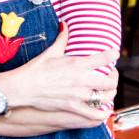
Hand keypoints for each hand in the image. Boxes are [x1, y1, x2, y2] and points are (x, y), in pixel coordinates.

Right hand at [2, 22, 117, 121]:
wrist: (24, 87)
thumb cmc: (36, 68)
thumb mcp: (51, 51)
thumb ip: (62, 38)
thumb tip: (64, 24)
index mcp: (78, 63)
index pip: (105, 58)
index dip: (113, 55)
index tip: (114, 54)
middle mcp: (81, 79)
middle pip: (110, 81)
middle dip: (114, 78)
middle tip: (110, 75)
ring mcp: (78, 95)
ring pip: (106, 97)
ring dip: (109, 94)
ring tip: (107, 91)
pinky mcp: (73, 107)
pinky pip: (94, 114)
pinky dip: (102, 114)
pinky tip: (103, 111)